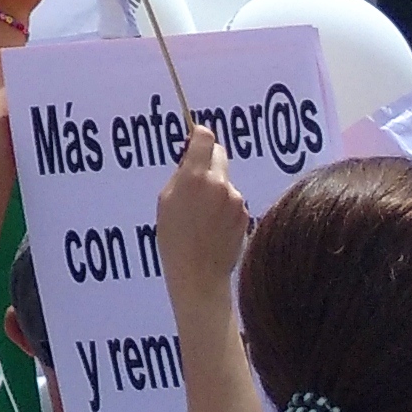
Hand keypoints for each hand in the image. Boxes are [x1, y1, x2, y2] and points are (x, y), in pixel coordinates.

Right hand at [157, 122, 251, 305]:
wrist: (198, 274)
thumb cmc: (174, 238)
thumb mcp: (166, 200)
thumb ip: (182, 174)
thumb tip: (192, 158)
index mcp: (196, 176)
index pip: (206, 137)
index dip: (199, 137)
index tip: (194, 141)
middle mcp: (220, 184)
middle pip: (219, 154)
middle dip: (208, 161)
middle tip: (195, 179)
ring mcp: (236, 200)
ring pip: (225, 180)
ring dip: (216, 188)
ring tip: (201, 214)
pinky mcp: (245, 215)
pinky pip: (233, 201)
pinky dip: (224, 207)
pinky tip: (213, 225)